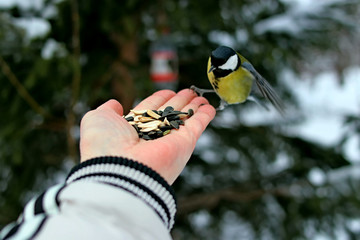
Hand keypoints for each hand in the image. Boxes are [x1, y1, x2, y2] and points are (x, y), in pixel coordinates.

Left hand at [79, 89, 215, 183]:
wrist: (118, 170)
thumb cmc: (104, 145)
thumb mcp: (97, 119)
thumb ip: (106, 109)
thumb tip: (116, 103)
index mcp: (134, 128)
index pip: (151, 109)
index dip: (160, 99)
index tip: (168, 91)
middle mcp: (153, 134)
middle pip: (170, 113)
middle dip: (180, 101)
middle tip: (190, 91)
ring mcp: (170, 139)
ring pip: (185, 118)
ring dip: (194, 107)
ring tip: (201, 96)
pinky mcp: (184, 144)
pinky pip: (197, 126)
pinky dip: (205, 116)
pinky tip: (210, 107)